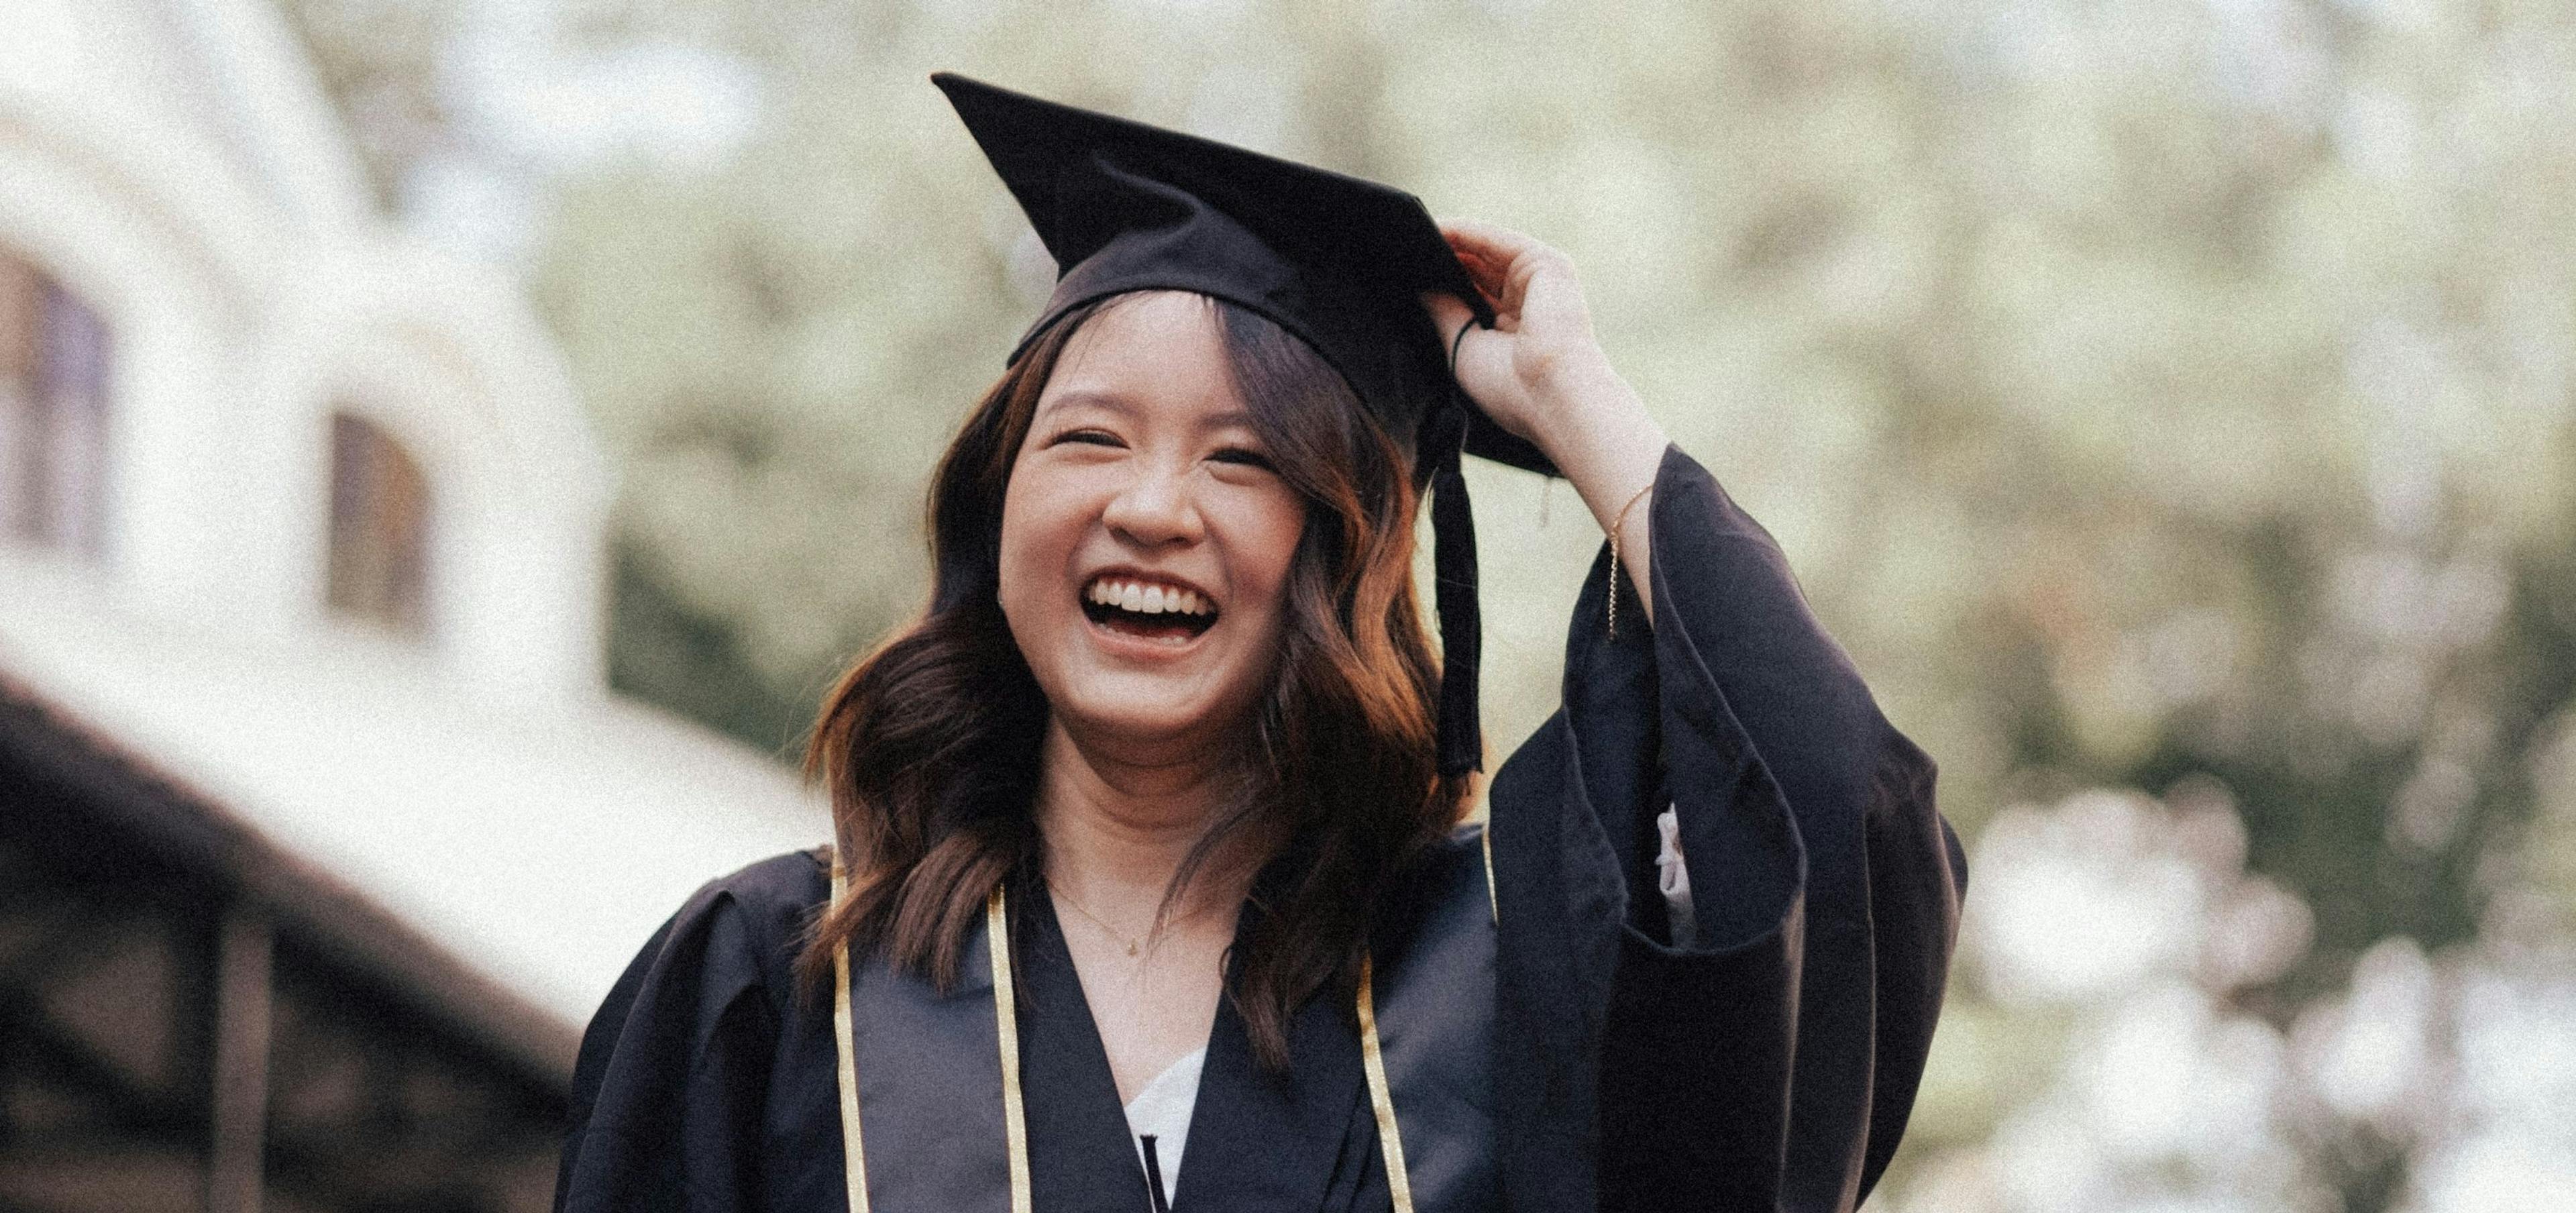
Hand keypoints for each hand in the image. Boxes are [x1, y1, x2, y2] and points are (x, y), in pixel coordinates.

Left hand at [1420, 219, 1617, 451]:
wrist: (1551, 394)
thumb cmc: (1510, 387)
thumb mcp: (1464, 346)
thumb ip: (1445, 311)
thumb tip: (1421, 287)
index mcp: (1515, 331)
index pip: (1474, 296)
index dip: (1443, 282)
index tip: (1405, 274)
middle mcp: (1530, 303)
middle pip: (1479, 270)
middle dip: (1443, 259)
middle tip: (1401, 250)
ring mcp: (1541, 281)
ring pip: (1487, 250)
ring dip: (1450, 240)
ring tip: (1410, 236)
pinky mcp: (1546, 263)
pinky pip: (1497, 240)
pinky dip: (1466, 232)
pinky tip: (1436, 228)